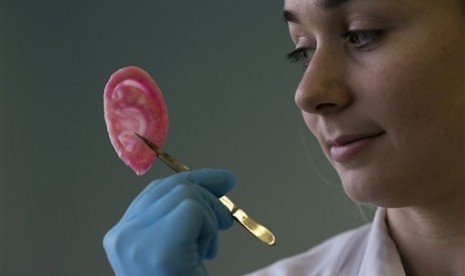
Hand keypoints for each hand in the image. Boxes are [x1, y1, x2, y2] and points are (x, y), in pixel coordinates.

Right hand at [103, 168, 234, 275]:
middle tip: (228, 220)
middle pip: (172, 189)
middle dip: (208, 195)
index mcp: (121, 237)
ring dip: (211, 219)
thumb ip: (182, 219)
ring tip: (209, 249)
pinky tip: (206, 254)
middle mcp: (122, 236)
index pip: (156, 192)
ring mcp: (136, 242)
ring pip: (186, 196)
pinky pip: (193, 211)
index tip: (222, 179)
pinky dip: (210, 227)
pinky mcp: (160, 250)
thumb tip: (220, 180)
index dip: (192, 181)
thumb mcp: (176, 250)